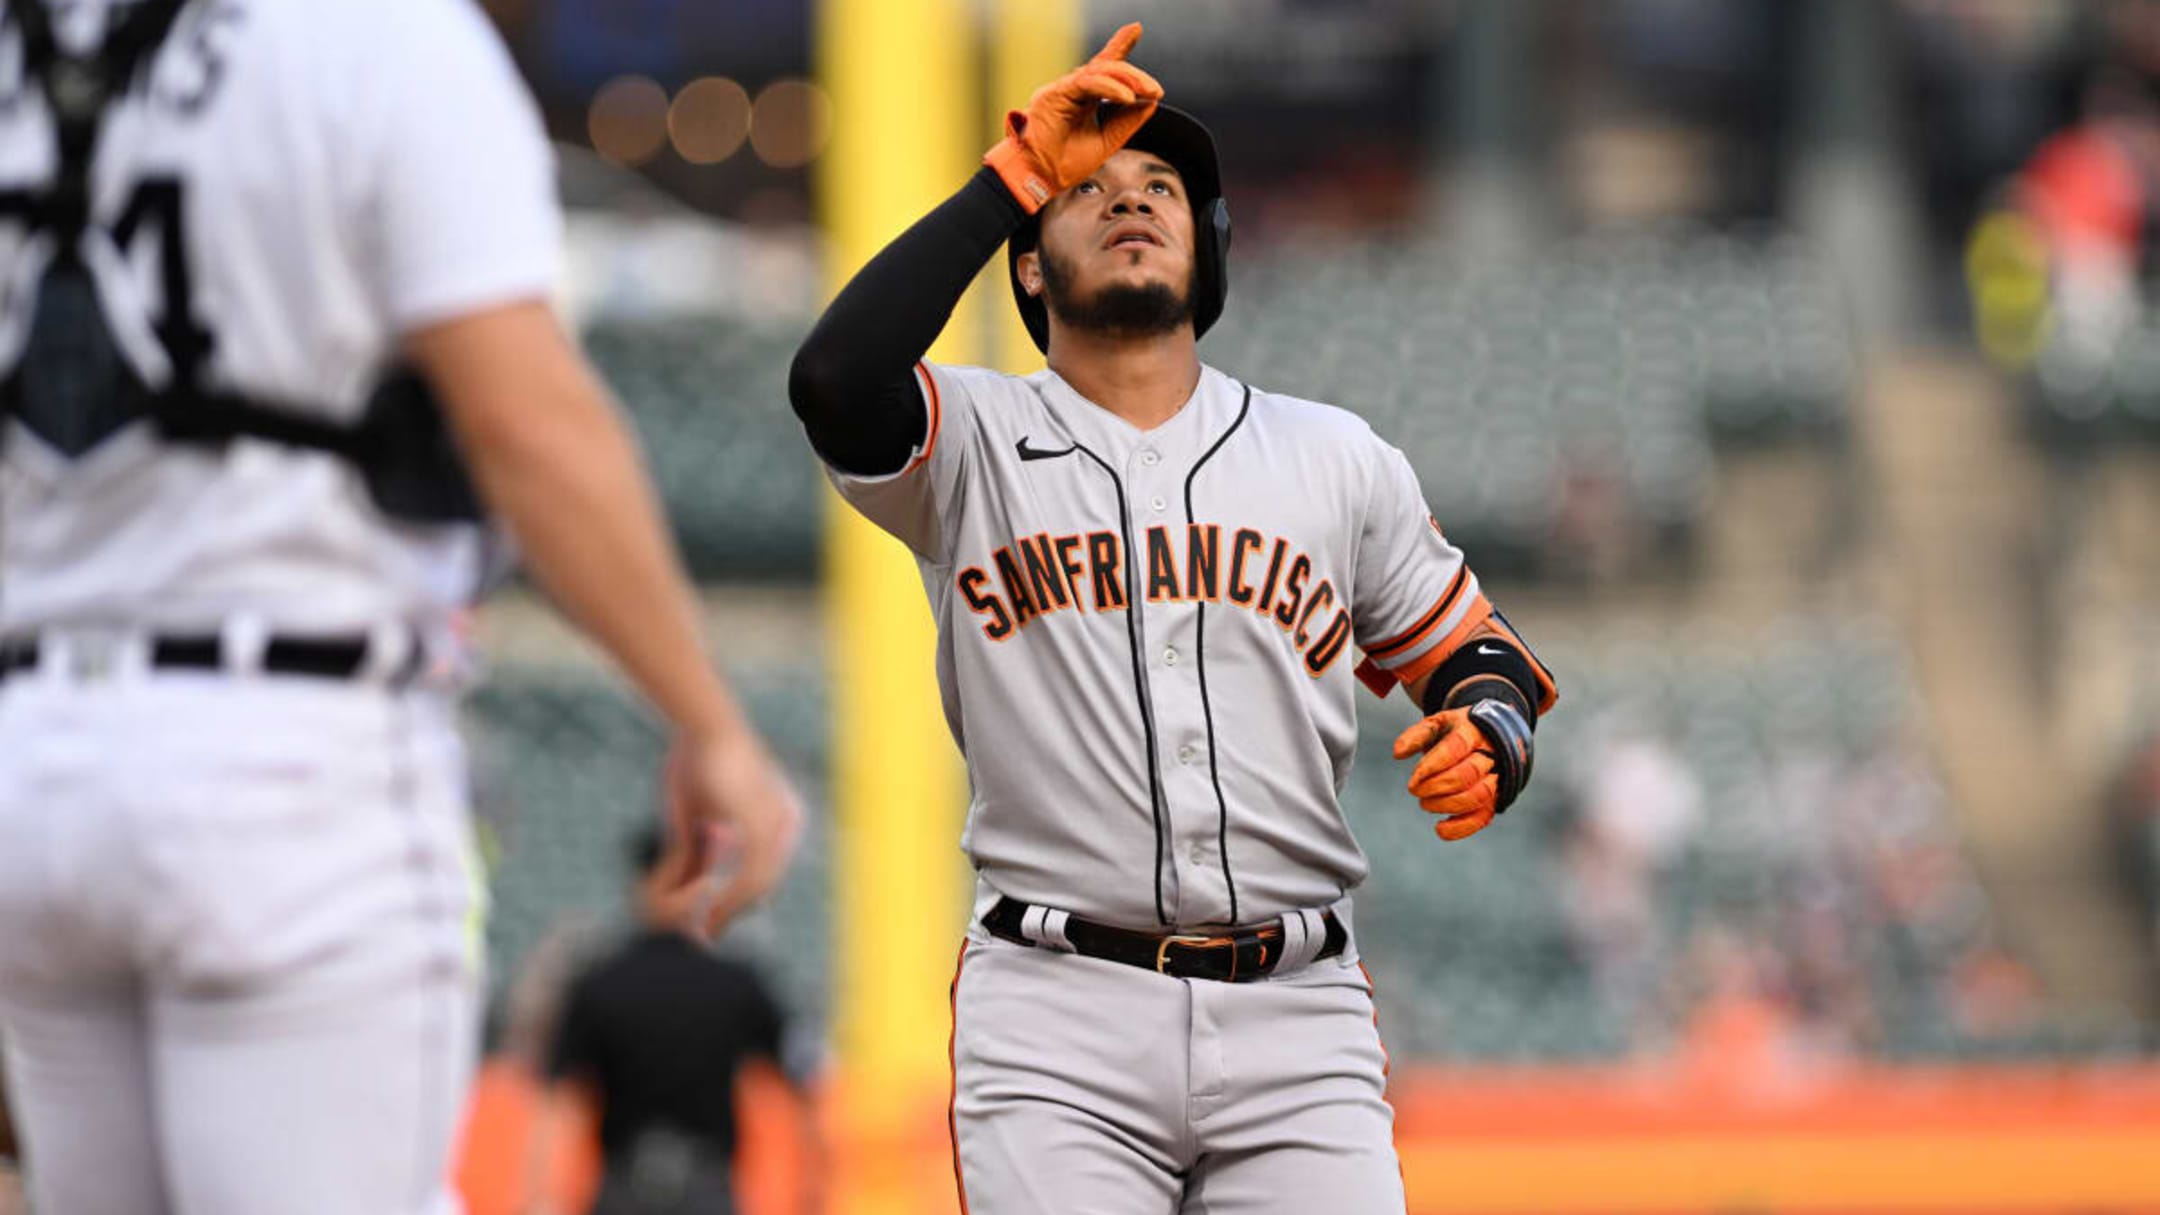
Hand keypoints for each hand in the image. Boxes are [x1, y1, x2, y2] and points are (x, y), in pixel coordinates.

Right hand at [658, 727, 804, 936]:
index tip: (709, 928)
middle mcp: (787, 824)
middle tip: (704, 937)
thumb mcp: (697, 818)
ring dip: (725, 911)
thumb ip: (700, 853)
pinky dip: (726, 898)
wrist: (701, 725)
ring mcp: (778, 824)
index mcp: (778, 820)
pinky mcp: (761, 825)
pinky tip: (706, 910)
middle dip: (730, 915)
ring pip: (756, 888)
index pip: (763, 875)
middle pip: (763, 888)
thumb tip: (692, 890)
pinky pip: (747, 877)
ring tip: (701, 928)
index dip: (735, 904)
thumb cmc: (696, 762)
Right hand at [983, 23, 1164, 211]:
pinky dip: (1109, 88)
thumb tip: (1150, 102)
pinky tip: (1126, 97)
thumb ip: (1127, 121)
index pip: (1104, 69)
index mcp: (1083, 99)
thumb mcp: (1107, 141)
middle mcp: (1072, 90)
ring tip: (1147, 92)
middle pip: (1106, 67)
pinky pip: (1086, 83)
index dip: (1119, 46)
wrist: (1039, 181)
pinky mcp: (1054, 94)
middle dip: (1135, 75)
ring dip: (1127, 80)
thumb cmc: (1063, 165)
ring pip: (1098, 71)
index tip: (1135, 30)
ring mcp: (1062, 90)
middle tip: (1155, 90)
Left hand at [1393, 698, 1536, 841]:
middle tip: (1415, 789)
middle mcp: (1490, 754)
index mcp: (1474, 730)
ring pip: (1478, 796)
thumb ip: (1417, 735)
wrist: (1488, 738)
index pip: (1456, 746)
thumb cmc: (1455, 733)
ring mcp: (1496, 777)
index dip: (1433, 764)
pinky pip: (1483, 817)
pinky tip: (1439, 828)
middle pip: (1467, 774)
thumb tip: (1398, 753)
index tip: (1414, 778)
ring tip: (1425, 804)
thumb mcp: (1437, 724)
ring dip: (1447, 805)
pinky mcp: (1495, 799)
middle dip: (1436, 786)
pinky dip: (1461, 828)